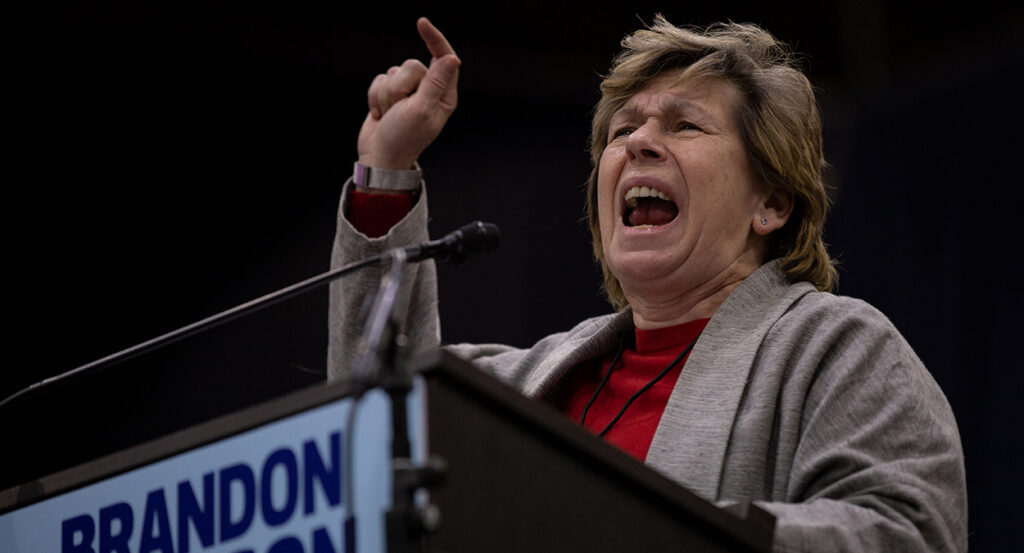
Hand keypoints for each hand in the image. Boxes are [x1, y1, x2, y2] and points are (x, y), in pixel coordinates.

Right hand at [357, 17, 459, 169]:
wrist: (379, 156)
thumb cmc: (404, 138)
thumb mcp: (422, 110)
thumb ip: (435, 82)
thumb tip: (452, 58)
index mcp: (444, 95)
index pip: (443, 58)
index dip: (434, 39)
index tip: (422, 23)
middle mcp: (428, 91)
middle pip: (412, 65)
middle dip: (400, 86)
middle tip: (400, 108)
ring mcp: (408, 92)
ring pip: (393, 72)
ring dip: (386, 94)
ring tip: (390, 114)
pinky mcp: (389, 93)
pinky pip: (379, 79)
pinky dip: (375, 97)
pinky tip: (380, 114)